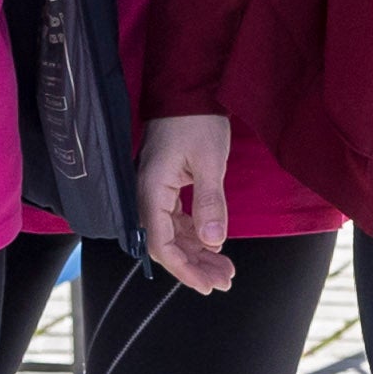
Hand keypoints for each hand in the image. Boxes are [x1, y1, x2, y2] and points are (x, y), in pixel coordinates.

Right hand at [137, 114, 236, 292]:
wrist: (188, 88)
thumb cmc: (197, 120)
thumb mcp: (210, 161)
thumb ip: (210, 203)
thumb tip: (214, 243)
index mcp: (151, 190)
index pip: (161, 243)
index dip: (184, 269)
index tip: (209, 285)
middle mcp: (147, 194)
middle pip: (165, 244)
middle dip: (195, 267)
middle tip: (225, 281)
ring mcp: (155, 191)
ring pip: (172, 234)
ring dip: (197, 254)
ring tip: (225, 269)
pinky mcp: (165, 186)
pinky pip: (175, 220)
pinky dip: (195, 236)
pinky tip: (214, 246)